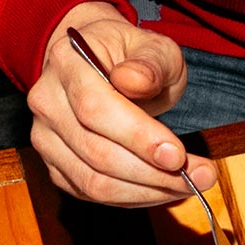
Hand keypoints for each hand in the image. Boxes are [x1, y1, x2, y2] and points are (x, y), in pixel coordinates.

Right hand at [29, 2, 215, 205]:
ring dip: (146, 192)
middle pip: (96, 153)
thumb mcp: (152, 46)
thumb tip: (136, 82)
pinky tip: (162, 189)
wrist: (97, 64)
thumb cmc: (129, 57)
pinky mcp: (56, 167)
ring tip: (186, 185)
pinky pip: (93, 194)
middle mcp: (47, 103)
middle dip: (152, 173)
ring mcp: (46, 140)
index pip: (95, 108)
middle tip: (198, 177)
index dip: (138, 137)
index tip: (178, 155)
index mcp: (67, 64)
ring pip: (94, 182)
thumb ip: (151, 62)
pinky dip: (133, 197)